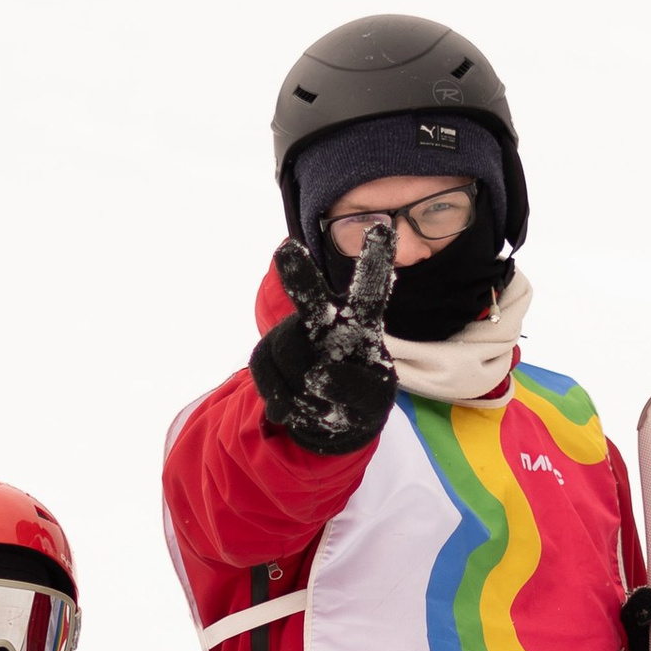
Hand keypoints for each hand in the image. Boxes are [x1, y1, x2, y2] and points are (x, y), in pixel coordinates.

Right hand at [250, 223, 399, 455]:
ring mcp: (293, 335)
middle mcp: (324, 319)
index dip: (375, 261)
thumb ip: (356, 388)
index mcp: (360, 322)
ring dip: (306, 392)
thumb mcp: (373, 399)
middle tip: (286, 250)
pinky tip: (294, 407)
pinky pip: (268, 376)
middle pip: (311, 298)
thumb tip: (317, 375)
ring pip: (288, 356)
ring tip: (321, 401)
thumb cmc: (358, 398)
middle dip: (298, 276)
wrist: (325, 420)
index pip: (370, 290)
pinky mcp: (268, 355)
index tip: (382, 230)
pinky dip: (285, 401)